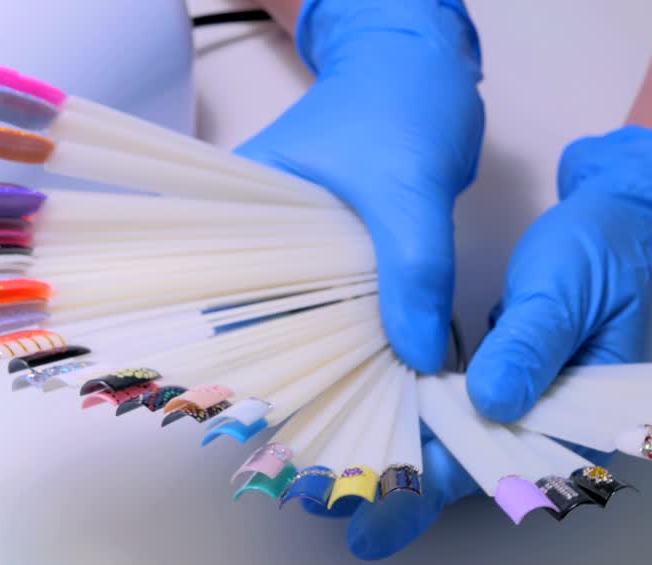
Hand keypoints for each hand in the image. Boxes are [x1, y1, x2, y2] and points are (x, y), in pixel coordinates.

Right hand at [235, 0, 484, 373]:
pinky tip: (372, 366)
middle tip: (310, 411)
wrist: (432, 66)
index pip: (218, 282)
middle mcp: (263, 224)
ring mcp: (302, 236)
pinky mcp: (341, 246)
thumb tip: (417, 357)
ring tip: (343, 399)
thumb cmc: (401, 101)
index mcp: (243, 202)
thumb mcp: (409, 188)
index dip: (229, 341)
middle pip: (262, 305)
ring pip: (308, 305)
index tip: (252, 395)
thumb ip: (414, 270)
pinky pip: (345, 297)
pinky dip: (360, 327)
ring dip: (330, 345)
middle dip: (287, 356)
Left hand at [345, 126, 651, 559]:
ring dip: (403, 455)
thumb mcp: (565, 291)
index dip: (433, 487)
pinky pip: (456, 406)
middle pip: (470, 467)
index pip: (496, 465)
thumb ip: (531, 346)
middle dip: (403, 490)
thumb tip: (490, 402)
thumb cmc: (607, 251)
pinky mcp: (505, 377)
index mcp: (580, 421)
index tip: (380, 509)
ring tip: (335, 483)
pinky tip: (369, 425)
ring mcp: (525, 402)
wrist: (633, 217)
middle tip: (332, 513)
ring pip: (457, 440)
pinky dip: (417, 414)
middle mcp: (550, 426)